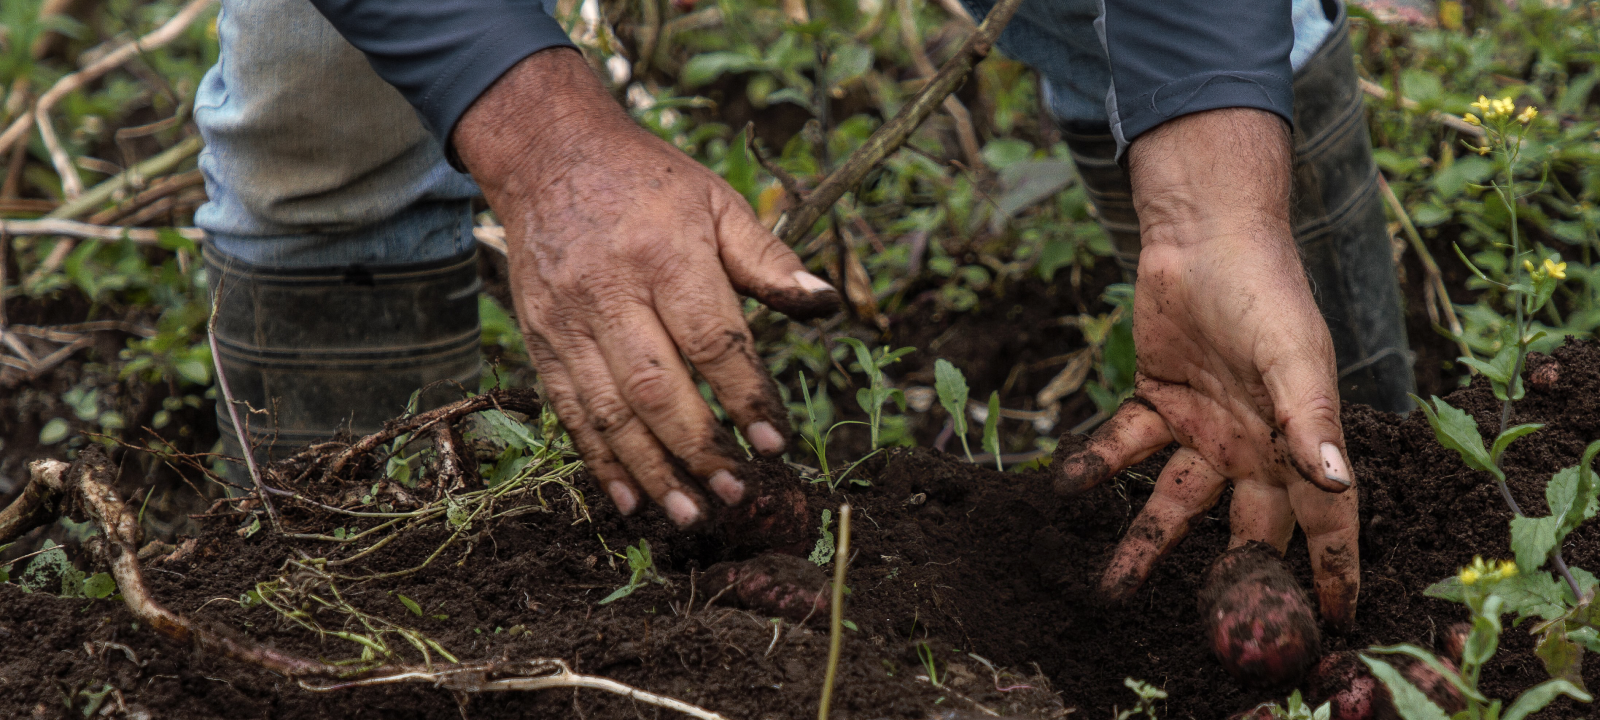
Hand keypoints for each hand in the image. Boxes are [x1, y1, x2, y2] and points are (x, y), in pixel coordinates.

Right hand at [454, 49, 838, 527]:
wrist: (549, 156)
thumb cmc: (650, 182)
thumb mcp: (718, 201)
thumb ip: (771, 260)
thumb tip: (826, 305)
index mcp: (665, 254)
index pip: (711, 340)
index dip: (745, 396)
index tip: (776, 444)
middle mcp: (611, 291)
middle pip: (655, 386)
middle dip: (699, 448)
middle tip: (738, 494)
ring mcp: (567, 320)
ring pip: (609, 410)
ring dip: (651, 469)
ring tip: (690, 513)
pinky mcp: (539, 340)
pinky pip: (570, 410)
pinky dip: (599, 460)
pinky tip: (631, 497)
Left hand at [1052, 109, 1359, 627]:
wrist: (1206, 232)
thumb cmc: (1266, 290)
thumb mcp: (1294, 356)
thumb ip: (1310, 421)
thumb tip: (1338, 486)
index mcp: (1299, 440)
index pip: (1326, 519)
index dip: (1333, 571)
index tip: (1336, 627)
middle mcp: (1253, 445)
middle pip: (1246, 530)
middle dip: (1230, 580)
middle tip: (1208, 637)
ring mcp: (1202, 428)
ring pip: (1173, 504)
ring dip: (1143, 545)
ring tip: (1109, 591)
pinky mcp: (1155, 402)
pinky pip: (1123, 447)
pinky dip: (1095, 468)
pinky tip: (1065, 489)